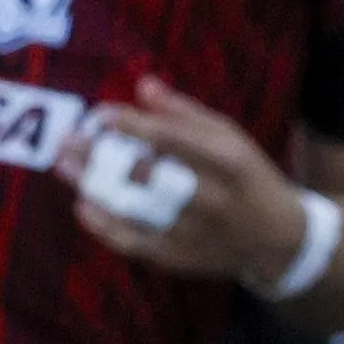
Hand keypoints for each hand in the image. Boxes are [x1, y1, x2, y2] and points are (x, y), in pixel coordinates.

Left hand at [63, 78, 304, 286]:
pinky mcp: (181, 257)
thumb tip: (144, 85)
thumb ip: (186, 113)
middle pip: (148, 174)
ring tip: (64, 166)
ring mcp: (195, 232)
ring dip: (94, 187)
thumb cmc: (249, 177)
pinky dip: (105, 226)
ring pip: (135, 209)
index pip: (173, 139)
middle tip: (67, 139)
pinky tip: (83, 206)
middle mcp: (212, 198)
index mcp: (229, 162)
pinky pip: (134, 243)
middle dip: (102, 155)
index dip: (132, 125)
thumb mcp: (231, 138)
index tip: (100, 114)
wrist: (279, 241)